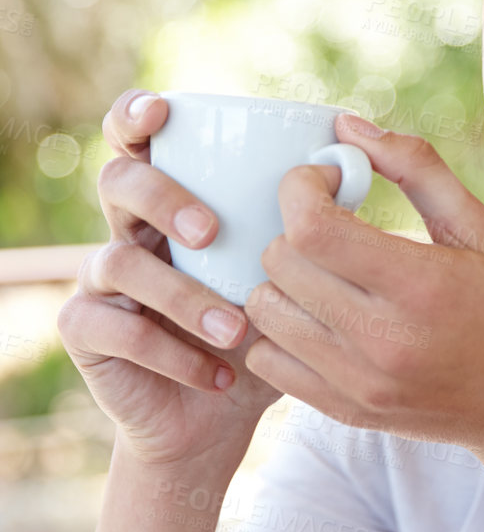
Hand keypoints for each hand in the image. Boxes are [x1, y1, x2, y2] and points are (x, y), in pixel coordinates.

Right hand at [56, 91, 282, 468]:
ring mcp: (99, 281)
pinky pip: (115, 328)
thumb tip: (350, 174)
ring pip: (118, 261)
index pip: (139, 140)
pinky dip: (174, 353)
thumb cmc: (259, 336)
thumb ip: (313, 232)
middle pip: (117, 182)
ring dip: (182, 294)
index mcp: (171, 204)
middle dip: (162, 197)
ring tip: (237, 328)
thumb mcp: (292, 282)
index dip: (136, 115)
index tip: (162, 113)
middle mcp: (128, 231)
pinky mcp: (87, 332)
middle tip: (210, 231)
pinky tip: (221, 374)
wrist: (218, 418)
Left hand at [240, 116, 483, 461]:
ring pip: (263, 310)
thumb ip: (417, 169)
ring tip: (326, 273)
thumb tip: (346, 127)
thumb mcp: (483, 229)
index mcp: (420, 286)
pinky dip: (280, 331)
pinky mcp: (345, 410)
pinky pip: (265, 361)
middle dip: (295, 228)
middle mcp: (383, 340)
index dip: (302, 189)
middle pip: (279, 263)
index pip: (311, 228)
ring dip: (283, 280)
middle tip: (334, 226)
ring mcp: (359, 383)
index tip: (329, 182)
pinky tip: (320, 317)